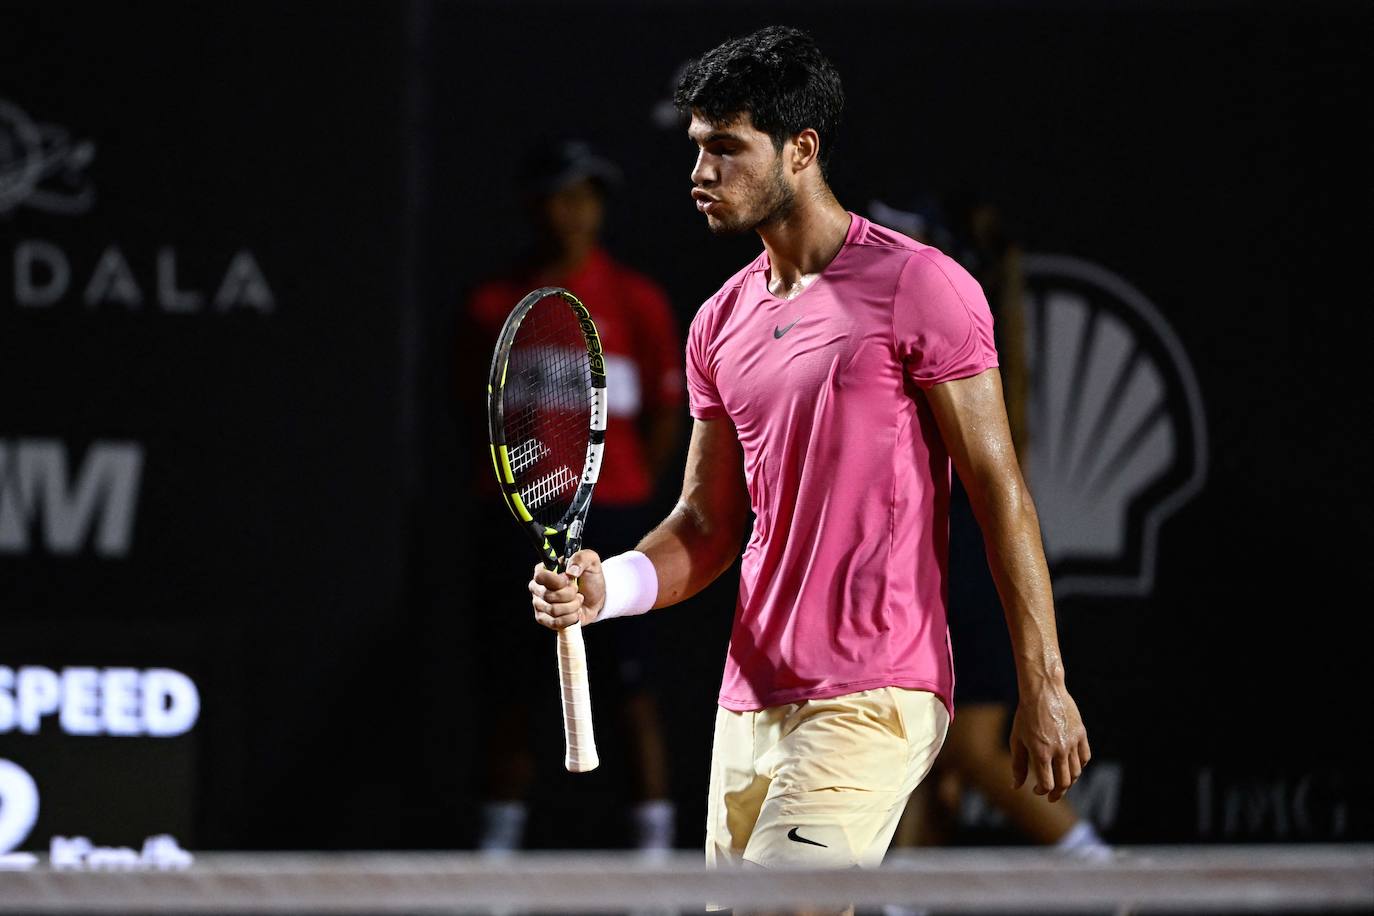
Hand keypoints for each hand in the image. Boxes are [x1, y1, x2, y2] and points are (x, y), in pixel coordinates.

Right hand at [528, 549, 603, 629]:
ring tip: (577, 600)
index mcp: (544, 570)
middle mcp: (538, 587)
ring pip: (554, 610)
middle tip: (576, 590)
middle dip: (570, 594)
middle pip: (548, 596)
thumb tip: (571, 571)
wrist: (597, 598)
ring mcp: (539, 605)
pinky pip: (555, 623)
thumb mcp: (591, 561)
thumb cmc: (590, 577)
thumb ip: (581, 558)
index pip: (540, 576)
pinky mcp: (544, 619)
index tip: (569, 579)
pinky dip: (570, 618)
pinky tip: (575, 612)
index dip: (556, 581)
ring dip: (573, 606)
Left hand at [1010, 680, 1090, 802]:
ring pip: (1076, 772)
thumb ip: (1018, 765)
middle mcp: (1059, 749)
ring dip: (1069, 781)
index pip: (1047, 784)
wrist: (1042, 691)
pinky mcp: (1081, 733)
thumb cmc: (1025, 715)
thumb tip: (1016, 787)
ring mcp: (1072, 742)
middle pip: (1065, 782)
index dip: (1042, 791)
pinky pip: (1085, 757)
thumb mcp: (1017, 740)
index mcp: (1041, 752)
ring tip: (1060, 782)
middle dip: (1057, 793)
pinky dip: (1079, 766)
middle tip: (1051, 796)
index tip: (1037, 790)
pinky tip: (1071, 767)